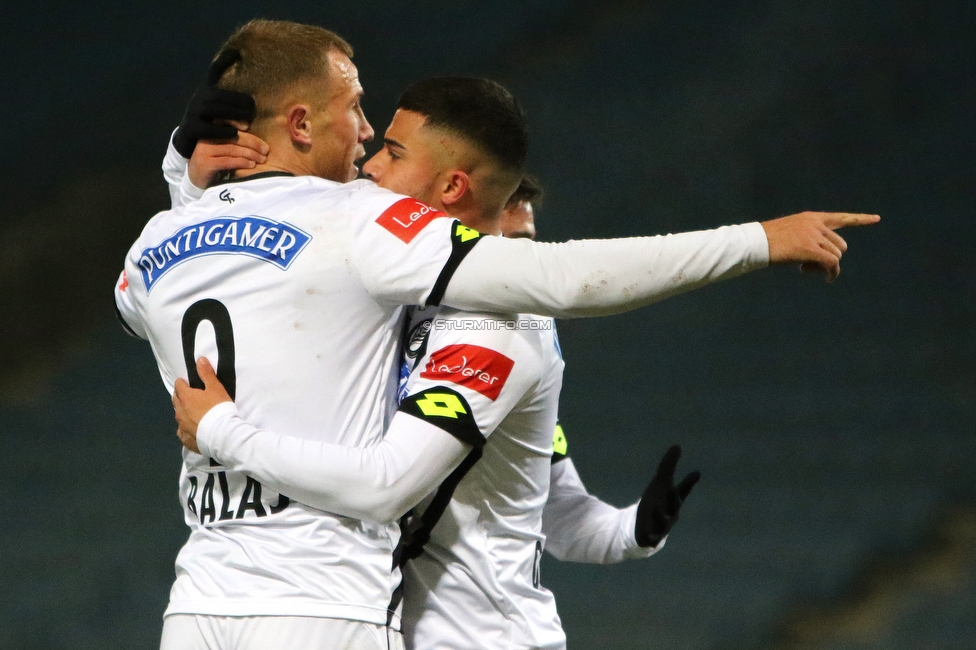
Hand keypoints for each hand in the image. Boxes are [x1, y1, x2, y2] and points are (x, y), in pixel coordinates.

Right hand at [172, 48, 256, 157]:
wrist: (189, 140)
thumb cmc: (211, 121)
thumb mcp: (221, 107)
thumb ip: (234, 98)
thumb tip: (252, 86)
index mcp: (207, 90)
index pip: (214, 71)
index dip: (224, 60)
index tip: (237, 52)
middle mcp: (198, 99)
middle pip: (218, 95)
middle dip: (237, 102)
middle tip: (253, 111)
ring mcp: (192, 113)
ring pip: (211, 110)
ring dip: (230, 115)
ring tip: (247, 124)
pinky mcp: (191, 129)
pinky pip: (205, 128)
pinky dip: (220, 131)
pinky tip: (234, 135)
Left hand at [173, 357, 232, 452]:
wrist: (222, 434)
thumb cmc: (219, 408)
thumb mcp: (215, 388)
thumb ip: (206, 374)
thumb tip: (199, 359)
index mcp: (185, 397)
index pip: (179, 386)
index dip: (182, 383)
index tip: (186, 382)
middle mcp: (180, 412)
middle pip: (176, 400)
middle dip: (180, 396)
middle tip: (187, 395)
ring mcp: (181, 426)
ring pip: (178, 416)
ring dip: (182, 412)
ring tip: (190, 412)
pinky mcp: (186, 439)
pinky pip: (182, 431)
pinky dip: (185, 428)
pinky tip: (191, 429)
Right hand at [187, 130, 269, 188]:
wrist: (197, 179)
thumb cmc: (215, 162)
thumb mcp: (223, 147)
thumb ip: (233, 139)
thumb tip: (254, 133)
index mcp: (210, 130)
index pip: (225, 122)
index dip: (237, 121)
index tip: (250, 126)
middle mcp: (205, 138)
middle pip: (233, 136)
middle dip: (252, 142)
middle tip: (266, 150)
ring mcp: (204, 150)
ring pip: (232, 149)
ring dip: (251, 154)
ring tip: (262, 159)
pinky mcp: (206, 163)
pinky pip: (228, 161)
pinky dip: (242, 162)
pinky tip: (252, 165)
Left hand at [635, 445, 699, 547]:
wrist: (648, 528)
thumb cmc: (657, 503)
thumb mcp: (660, 484)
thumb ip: (668, 466)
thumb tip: (677, 446)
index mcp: (673, 501)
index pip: (681, 490)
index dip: (687, 483)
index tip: (696, 473)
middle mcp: (670, 513)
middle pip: (673, 506)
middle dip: (673, 498)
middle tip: (671, 490)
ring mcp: (661, 526)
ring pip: (663, 522)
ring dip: (660, 516)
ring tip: (655, 508)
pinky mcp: (651, 537)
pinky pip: (652, 537)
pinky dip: (651, 536)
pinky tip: (648, 534)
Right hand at [761, 211, 880, 281]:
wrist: (755, 242)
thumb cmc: (767, 241)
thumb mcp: (790, 234)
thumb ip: (810, 240)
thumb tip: (826, 260)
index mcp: (811, 218)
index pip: (840, 218)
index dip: (860, 219)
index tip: (876, 219)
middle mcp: (816, 224)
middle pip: (840, 244)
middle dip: (831, 257)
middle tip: (810, 265)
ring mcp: (814, 236)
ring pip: (836, 255)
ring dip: (826, 266)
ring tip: (805, 268)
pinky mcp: (810, 249)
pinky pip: (831, 263)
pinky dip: (833, 272)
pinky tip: (829, 278)